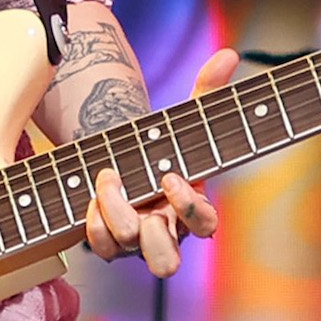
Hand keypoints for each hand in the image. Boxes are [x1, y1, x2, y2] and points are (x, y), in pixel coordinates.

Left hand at [83, 48, 233, 278]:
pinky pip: (97, 244)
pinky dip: (92, 218)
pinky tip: (92, 191)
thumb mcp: (185, 120)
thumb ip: (207, 91)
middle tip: (141, 201)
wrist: (128, 161)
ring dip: (112, 212)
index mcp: (193, 210)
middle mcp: (166, 233)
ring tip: (107, 177)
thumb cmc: (163, 147)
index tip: (170, 177)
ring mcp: (134, 243)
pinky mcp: (107, 242)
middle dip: (149, 236)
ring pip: (125, 249)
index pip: (206, 226)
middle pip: (166, 265)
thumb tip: (228, 55)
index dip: (190, 207)